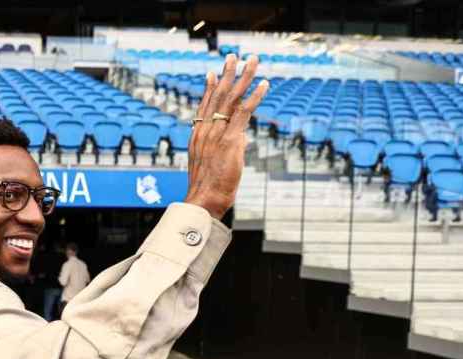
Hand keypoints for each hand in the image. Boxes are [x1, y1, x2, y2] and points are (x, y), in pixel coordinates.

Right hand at [185, 54, 269, 218]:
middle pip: (218, 96)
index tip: (213, 73)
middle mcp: (206, 130)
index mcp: (199, 136)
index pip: (204, 106)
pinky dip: (254, 97)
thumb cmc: (207, 188)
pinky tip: (263, 84)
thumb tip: (239, 140)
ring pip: (231, 99)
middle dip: (227, 74)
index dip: (210, 88)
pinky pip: (244, 113)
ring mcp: (218, 133)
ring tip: (252, 61)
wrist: (204, 199)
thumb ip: (223, 149)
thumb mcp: (210, 165)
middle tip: (234, 56)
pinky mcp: (231, 139)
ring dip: (244, 77)